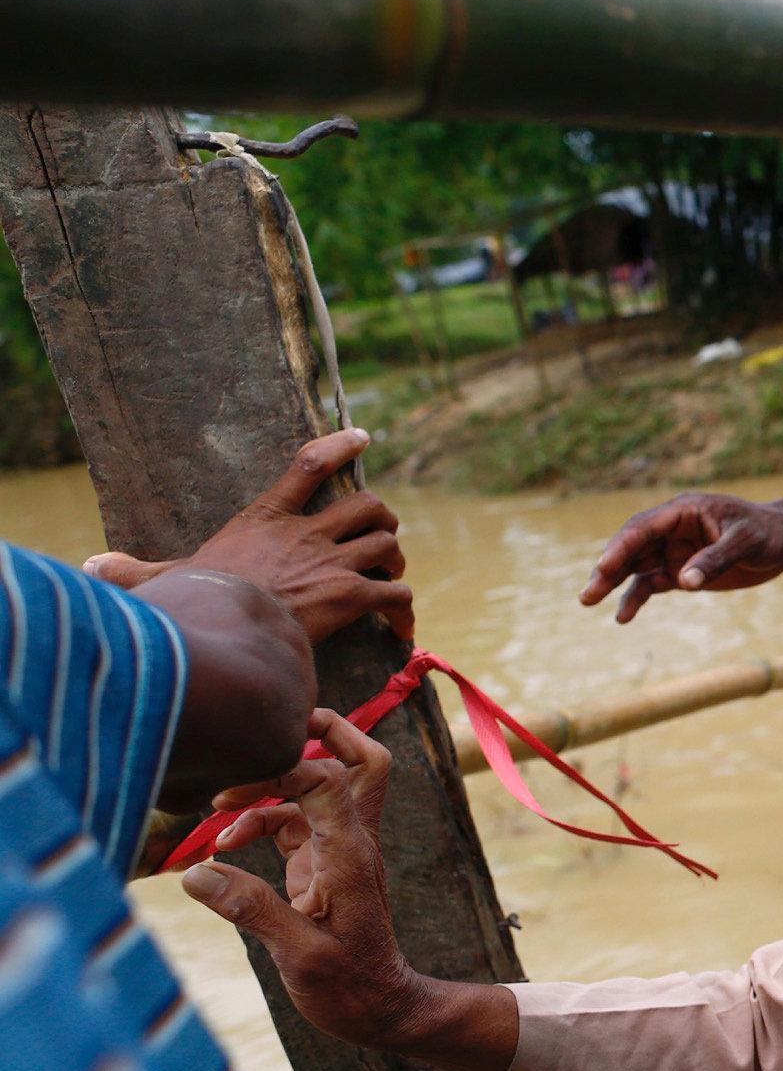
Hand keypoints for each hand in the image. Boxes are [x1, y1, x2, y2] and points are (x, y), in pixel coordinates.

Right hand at [86, 429, 412, 642]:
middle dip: (381, 520)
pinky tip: (400, 629)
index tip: (363, 438)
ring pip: (386, 544)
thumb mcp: (164, 580)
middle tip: (380, 540)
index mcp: (266, 520)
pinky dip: (403, 611)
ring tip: (392, 579)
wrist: (224, 633)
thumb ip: (135, 571)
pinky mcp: (351, 596)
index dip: (340, 447)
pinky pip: (394, 596)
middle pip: (368, 505)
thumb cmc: (193, 605)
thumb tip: (92, 568)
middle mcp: (306, 535)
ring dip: (395, 561)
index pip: (309, 465)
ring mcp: (332, 563)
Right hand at [182, 710, 425, 1050]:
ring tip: (216, 811)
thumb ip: (251, 910)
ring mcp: (340, 851)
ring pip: (317, 790)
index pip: (330, 780)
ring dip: (269, 788)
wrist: (381, 1010)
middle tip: (273, 727)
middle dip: (326, 732)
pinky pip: (294, 824)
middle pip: (360, 762)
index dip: (284, 768)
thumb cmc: (350, 988)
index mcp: (350, 854)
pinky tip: (224, 847)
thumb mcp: (298, 956)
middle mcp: (351, 842)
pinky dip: (260, 823)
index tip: (232, 791)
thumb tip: (196, 873)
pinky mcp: (324, 866)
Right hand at [580, 491, 782, 622]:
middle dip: (607, 568)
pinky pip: (651, 584)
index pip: (643, 527)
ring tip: (589, 601)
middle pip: (631, 547)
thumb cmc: (767, 532)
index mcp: (683, 511)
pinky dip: (635, 598)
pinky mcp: (681, 571)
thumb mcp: (746, 542)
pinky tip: (622, 616)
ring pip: (635, 566)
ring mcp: (674, 550)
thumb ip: (715, 559)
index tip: (603, 568)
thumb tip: (684, 582)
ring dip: (613, 583)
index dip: (621, 547)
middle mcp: (672, 530)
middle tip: (587, 594)